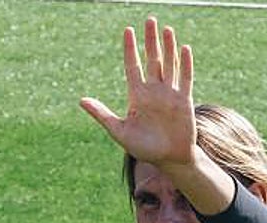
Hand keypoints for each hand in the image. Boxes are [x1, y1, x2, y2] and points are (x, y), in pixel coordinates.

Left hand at [80, 17, 195, 168]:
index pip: (133, 66)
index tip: (127, 31)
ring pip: (169, 65)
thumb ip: (102, 115)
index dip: (130, 49)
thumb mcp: (119, 132)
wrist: (169, 160)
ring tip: (166, 29)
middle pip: (152, 60)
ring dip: (168, 47)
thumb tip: (81, 100)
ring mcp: (170, 94)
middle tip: (149, 20)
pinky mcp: (184, 100)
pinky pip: (185, 78)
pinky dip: (184, 64)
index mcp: (137, 96)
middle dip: (150, 40)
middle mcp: (154, 91)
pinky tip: (183, 48)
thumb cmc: (144, 148)